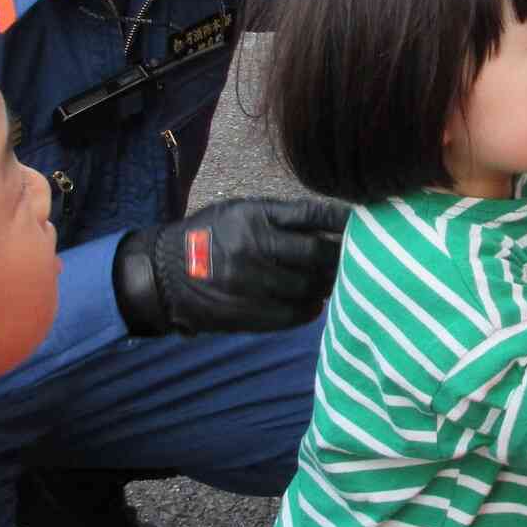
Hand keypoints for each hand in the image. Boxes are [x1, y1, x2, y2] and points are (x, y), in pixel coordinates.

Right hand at [112, 196, 347, 336]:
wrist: (165, 274)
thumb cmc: (210, 236)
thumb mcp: (240, 212)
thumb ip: (281, 217)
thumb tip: (331, 228)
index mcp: (254, 216)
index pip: (311, 216)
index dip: (341, 222)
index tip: (361, 224)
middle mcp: (254, 247)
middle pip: (317, 256)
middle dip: (341, 259)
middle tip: (354, 260)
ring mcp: (251, 283)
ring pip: (310, 288)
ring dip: (327, 286)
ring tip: (333, 282)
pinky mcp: (248, 312)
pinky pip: (294, 315)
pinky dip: (310, 310)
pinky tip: (314, 303)